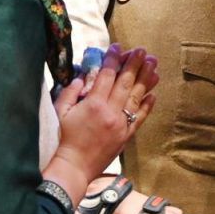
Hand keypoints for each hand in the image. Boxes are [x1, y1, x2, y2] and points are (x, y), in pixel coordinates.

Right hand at [47, 45, 158, 190]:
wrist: (74, 167)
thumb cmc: (64, 138)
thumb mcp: (61, 112)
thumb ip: (71, 92)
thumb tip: (83, 77)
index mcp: (93, 104)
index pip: (106, 75)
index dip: (113, 59)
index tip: (117, 46)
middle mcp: (110, 111)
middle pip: (126, 82)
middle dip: (134, 64)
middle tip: (142, 50)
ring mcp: (121, 124)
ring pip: (137, 97)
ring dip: (146, 79)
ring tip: (153, 65)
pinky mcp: (127, 135)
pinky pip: (140, 117)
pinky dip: (148, 105)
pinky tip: (153, 94)